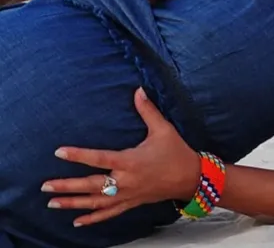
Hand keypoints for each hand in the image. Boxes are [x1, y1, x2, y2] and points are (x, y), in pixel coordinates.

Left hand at [41, 88, 199, 226]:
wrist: (190, 177)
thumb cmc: (176, 152)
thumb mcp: (163, 129)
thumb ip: (148, 110)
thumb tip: (138, 90)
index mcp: (130, 161)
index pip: (98, 158)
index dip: (78, 155)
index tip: (59, 152)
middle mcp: (125, 181)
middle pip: (90, 185)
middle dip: (67, 186)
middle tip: (45, 186)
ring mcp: (127, 195)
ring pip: (95, 202)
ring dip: (73, 203)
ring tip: (52, 203)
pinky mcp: (131, 202)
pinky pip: (109, 213)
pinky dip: (92, 218)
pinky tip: (77, 221)